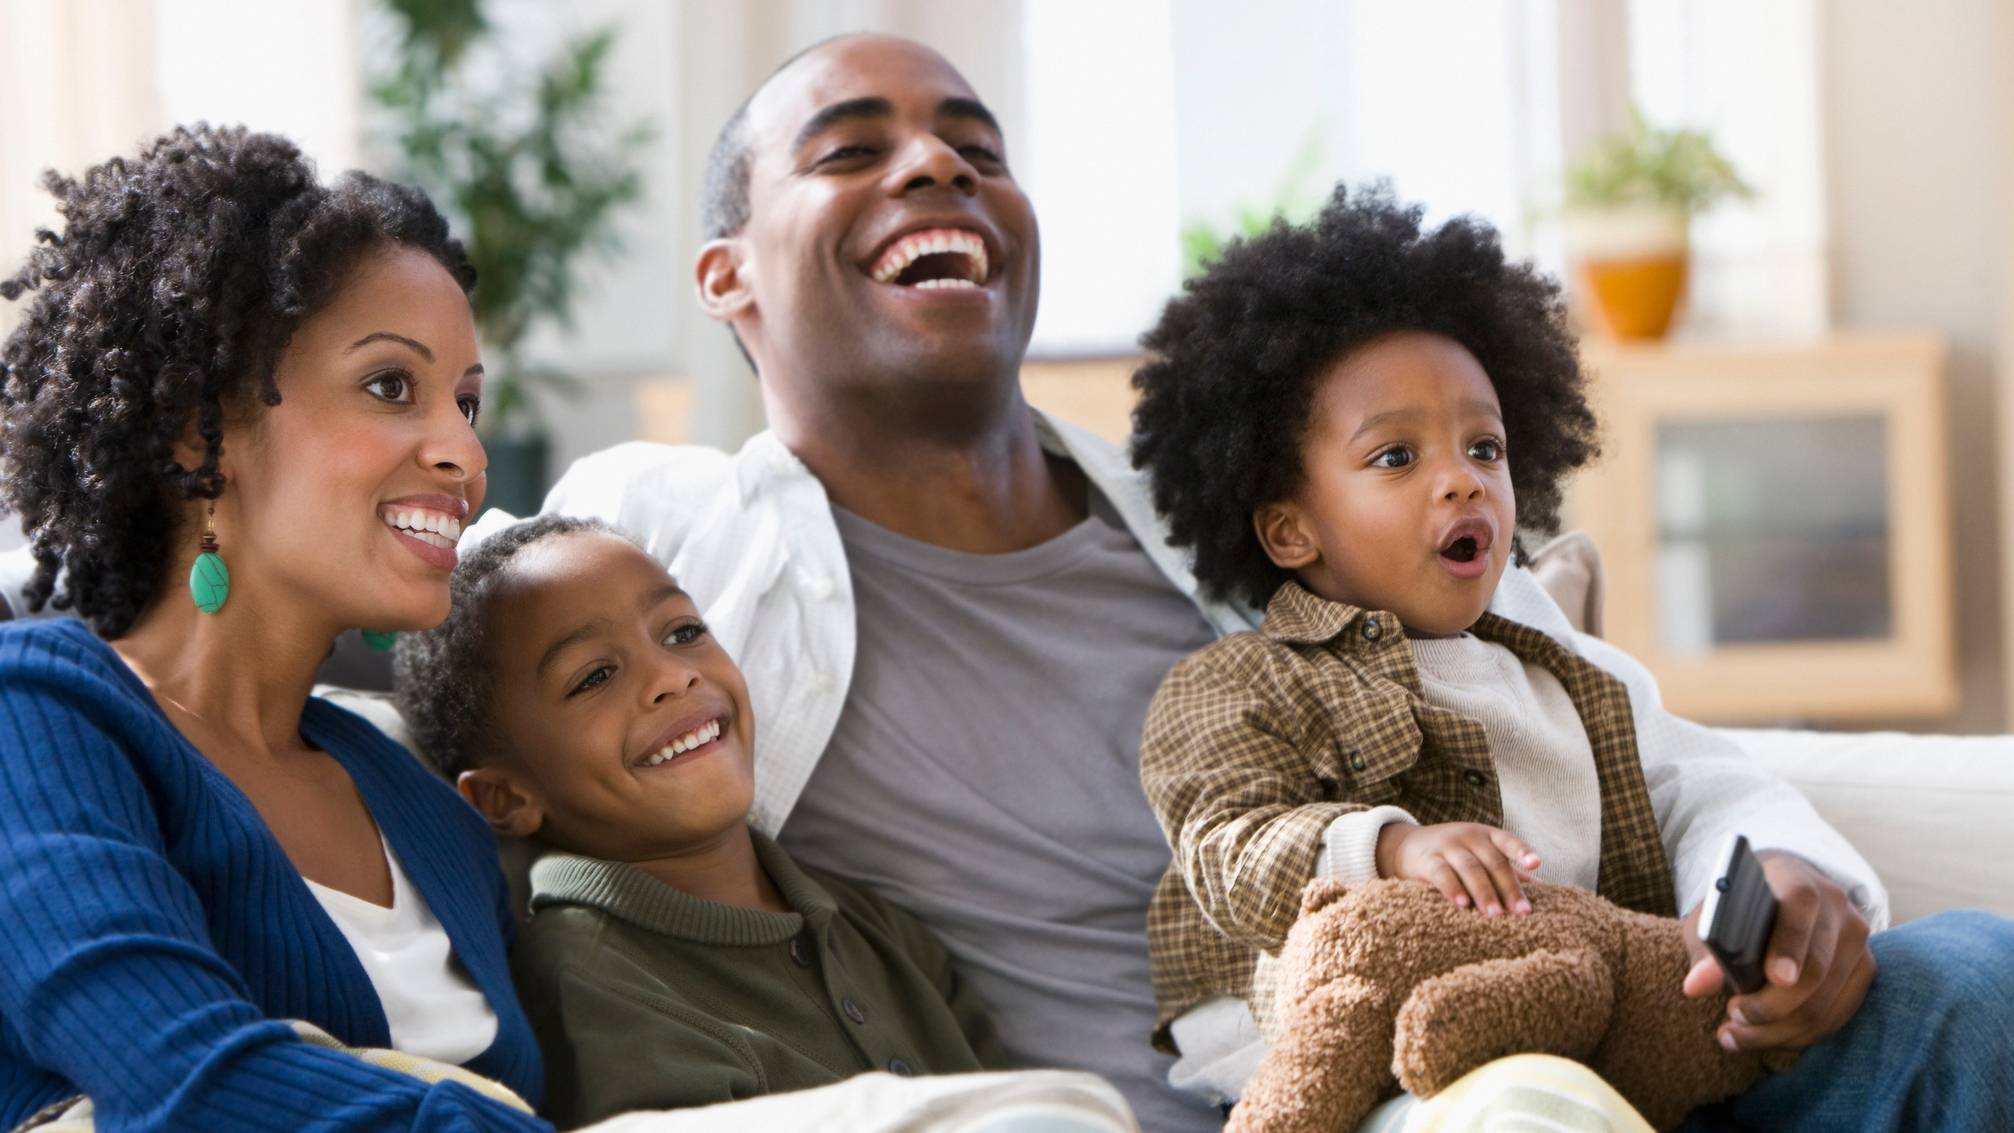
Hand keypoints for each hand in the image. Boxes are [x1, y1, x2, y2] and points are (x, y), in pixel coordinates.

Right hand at [1375, 822, 1540, 916]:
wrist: (1407, 846)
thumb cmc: (1455, 855)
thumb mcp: (1481, 854)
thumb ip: (1508, 869)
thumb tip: (1544, 890)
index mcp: (1487, 835)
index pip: (1508, 841)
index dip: (1523, 851)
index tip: (1537, 864)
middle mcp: (1469, 836)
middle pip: (1493, 861)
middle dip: (1508, 888)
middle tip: (1520, 913)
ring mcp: (1447, 845)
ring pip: (1470, 868)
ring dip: (1484, 892)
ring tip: (1495, 914)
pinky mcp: (1427, 859)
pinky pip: (1441, 873)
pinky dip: (1452, 888)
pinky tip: (1462, 904)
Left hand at [1681, 850, 1875, 1051]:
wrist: (1778, 898)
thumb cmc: (1737, 910)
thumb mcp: (1712, 919)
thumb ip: (1705, 950)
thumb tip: (1696, 986)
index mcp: (1794, 877)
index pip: (1800, 904)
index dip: (1790, 943)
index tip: (1774, 978)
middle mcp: (1835, 905)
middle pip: (1816, 965)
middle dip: (1773, 1004)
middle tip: (1733, 1017)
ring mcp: (1856, 938)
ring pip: (1826, 999)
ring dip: (1780, 1028)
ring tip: (1737, 1034)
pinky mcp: (1863, 968)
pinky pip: (1838, 1013)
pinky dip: (1800, 1034)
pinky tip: (1766, 1038)